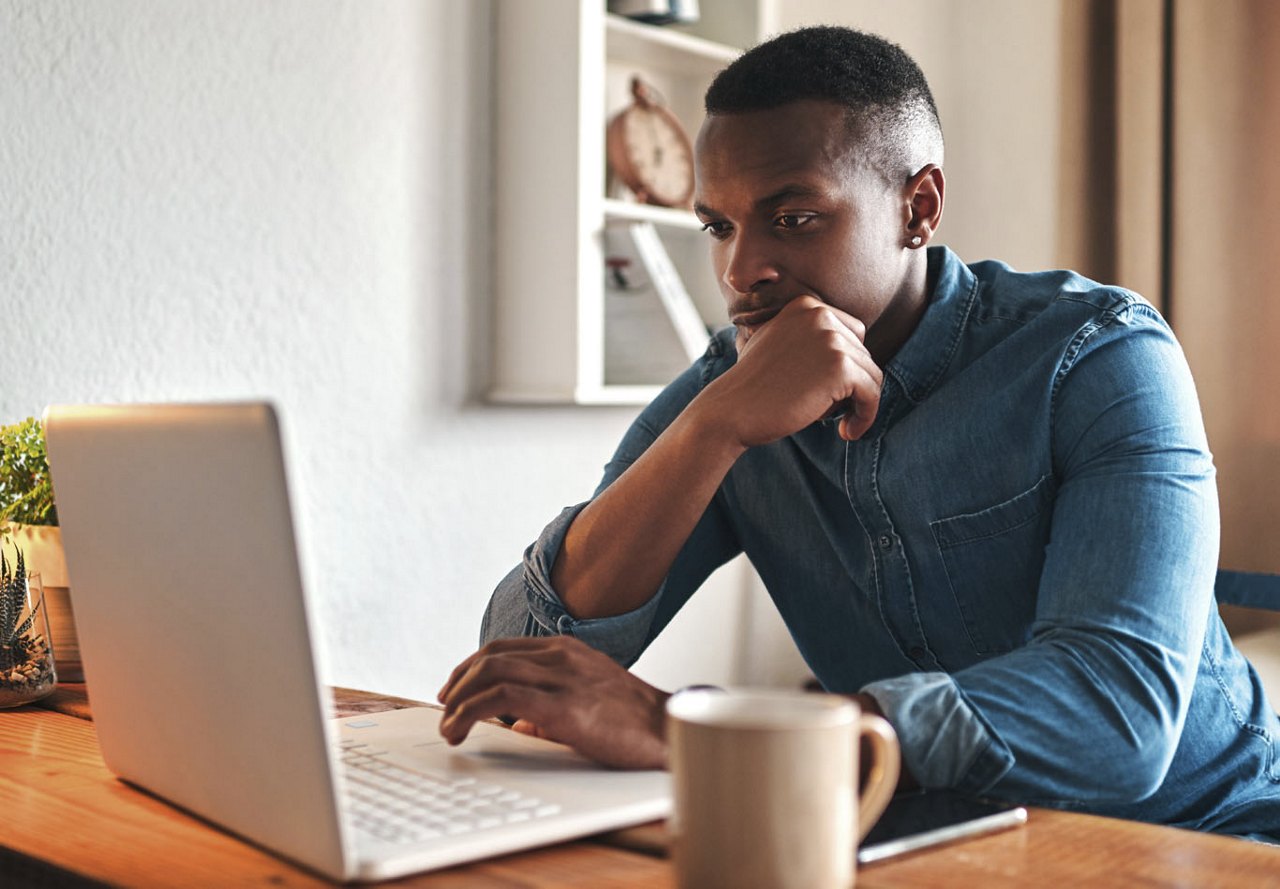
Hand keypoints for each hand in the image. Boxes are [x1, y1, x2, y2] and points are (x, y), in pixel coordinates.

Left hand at [437, 636, 669, 769]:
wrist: (670, 731)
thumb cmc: (634, 721)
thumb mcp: (589, 700)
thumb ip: (552, 705)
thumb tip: (520, 725)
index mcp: (569, 650)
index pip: (505, 647)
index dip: (471, 665)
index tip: (455, 687)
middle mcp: (562, 656)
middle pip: (491, 655)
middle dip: (458, 681)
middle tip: (445, 706)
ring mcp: (563, 678)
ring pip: (490, 672)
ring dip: (459, 699)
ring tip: (448, 724)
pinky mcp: (563, 706)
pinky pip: (501, 699)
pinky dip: (470, 712)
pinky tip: (460, 729)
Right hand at [698, 296, 883, 446]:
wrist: (730, 410)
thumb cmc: (751, 388)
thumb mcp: (777, 346)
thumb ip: (808, 340)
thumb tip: (849, 355)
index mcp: (805, 306)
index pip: (851, 334)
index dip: (846, 366)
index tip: (833, 393)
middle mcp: (819, 314)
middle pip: (863, 354)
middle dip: (851, 385)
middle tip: (831, 412)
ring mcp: (831, 338)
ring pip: (871, 374)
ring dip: (860, 403)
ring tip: (840, 424)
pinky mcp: (840, 367)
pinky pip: (872, 392)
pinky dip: (866, 415)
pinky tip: (846, 431)